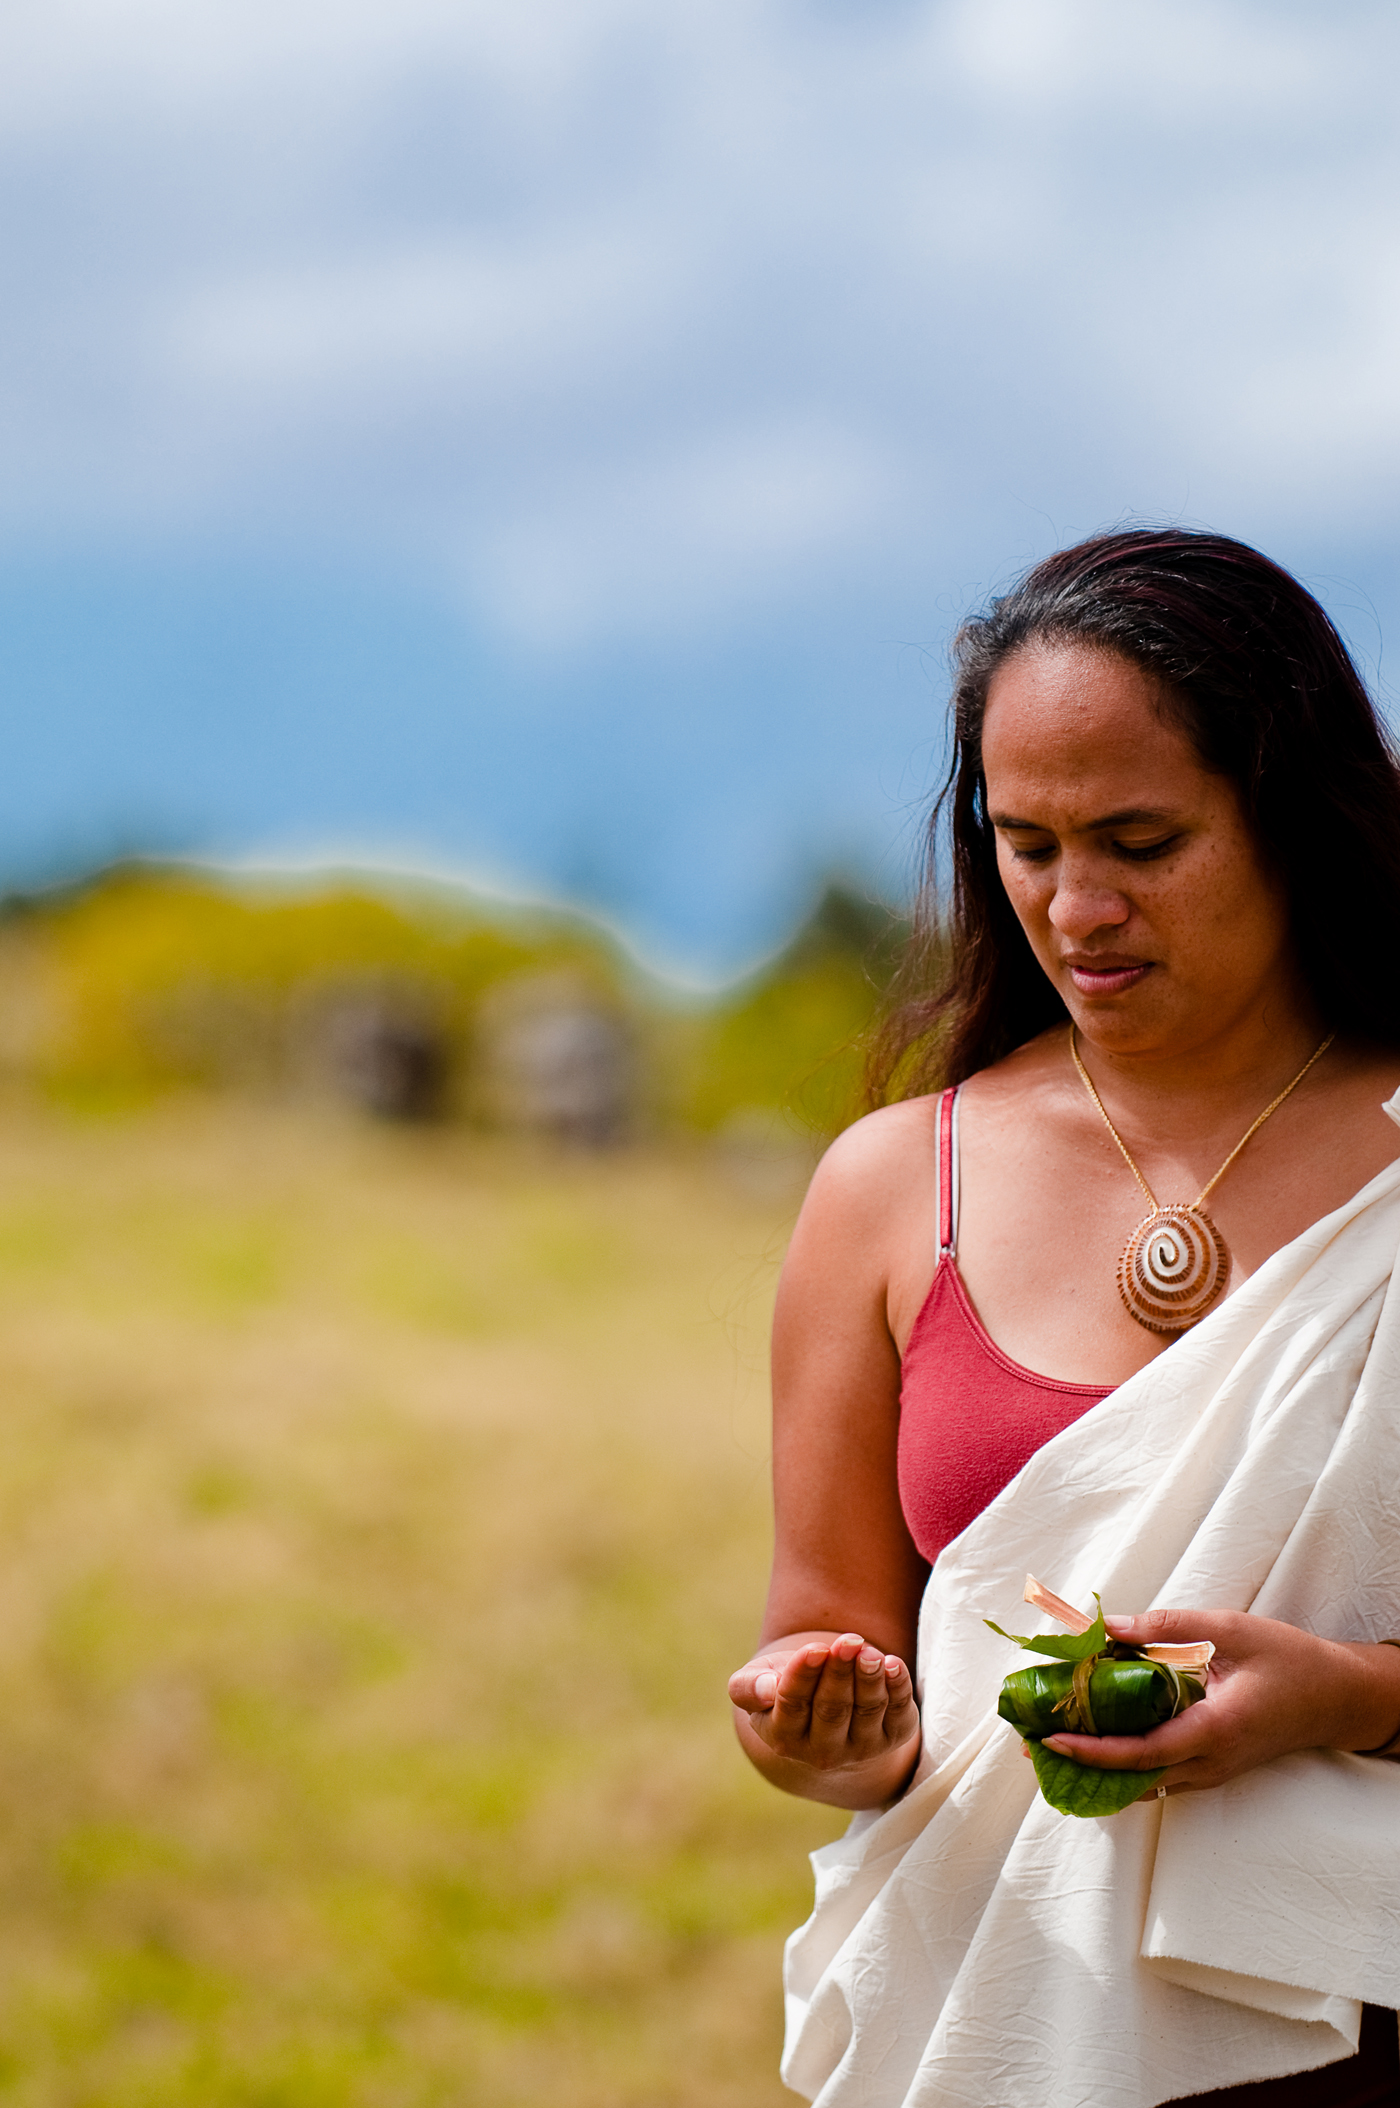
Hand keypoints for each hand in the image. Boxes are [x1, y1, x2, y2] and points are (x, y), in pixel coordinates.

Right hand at [728, 1631, 920, 1807]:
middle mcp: (823, 1752)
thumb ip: (748, 1687)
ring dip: (869, 1678)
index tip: (815, 1649)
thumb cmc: (784, 1688)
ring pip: (867, 1711)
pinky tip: (893, 1664)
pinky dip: (898, 1688)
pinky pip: (899, 1713)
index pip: (793, 1705)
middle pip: (832, 1709)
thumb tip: (768, 1689)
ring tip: (868, 1651)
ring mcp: (861, 1748)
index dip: (804, 1676)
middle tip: (848, 1641)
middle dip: (840, 1672)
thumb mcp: (755, 1684)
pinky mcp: (893, 1737)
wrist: (824, 1711)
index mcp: (783, 1738)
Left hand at [1039, 1608, 1399, 1795]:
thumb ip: (1167, 1629)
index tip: (1052, 1738)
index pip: (1144, 1753)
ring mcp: (1212, 1772)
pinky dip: (1123, 1765)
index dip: (1094, 1750)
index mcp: (1215, 1730)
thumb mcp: (1229, 1630)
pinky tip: (1096, 1741)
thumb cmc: (1287, 1660)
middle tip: (1030, 1743)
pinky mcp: (1212, 1769)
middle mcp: (1210, 1762)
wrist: (1335, 1697)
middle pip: (1134, 1778)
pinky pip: (1160, 1776)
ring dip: (1098, 1767)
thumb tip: (1109, 1627)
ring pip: (1145, 1783)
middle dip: (1080, 1764)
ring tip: (1051, 1742)